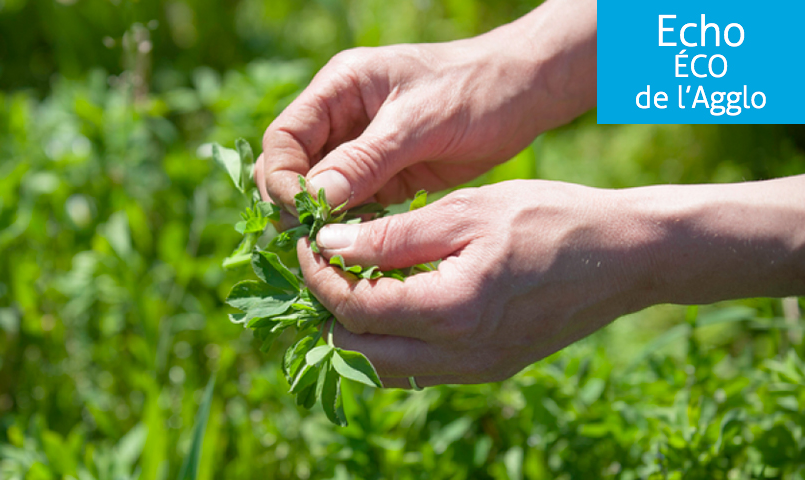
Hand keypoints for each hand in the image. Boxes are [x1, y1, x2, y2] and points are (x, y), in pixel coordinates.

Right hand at [257, 0, 596, 215]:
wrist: (526, 93)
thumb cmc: (475, 89)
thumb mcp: (419, 121)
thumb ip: (366, 158)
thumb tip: (316, 198)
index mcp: (338, 90)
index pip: (283, 139)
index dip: (282, 179)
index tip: (304, 213)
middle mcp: (340, 121)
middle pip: (291, 170)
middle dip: (296, 205)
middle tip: (318, 240)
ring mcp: (361, 152)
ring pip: (319, 195)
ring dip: (324, 223)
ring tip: (339, 251)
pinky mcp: (385, 178)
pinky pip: (352, 208)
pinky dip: (351, 229)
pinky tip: (364, 248)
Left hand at [298, 176, 804, 387]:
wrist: (628, 256)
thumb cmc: (552, 218)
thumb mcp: (468, 210)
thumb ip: (393, 235)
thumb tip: (328, 246)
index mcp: (453, 312)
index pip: (352, 309)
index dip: (316, 276)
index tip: (306, 240)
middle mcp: (461, 356)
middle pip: (356, 353)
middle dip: (326, 310)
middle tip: (322, 263)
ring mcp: (476, 370)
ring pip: (383, 368)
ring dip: (355, 330)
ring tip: (351, 278)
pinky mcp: (488, 368)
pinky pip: (417, 368)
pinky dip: (390, 339)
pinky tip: (392, 297)